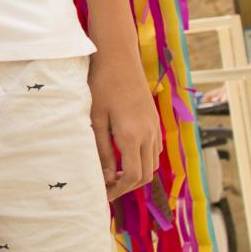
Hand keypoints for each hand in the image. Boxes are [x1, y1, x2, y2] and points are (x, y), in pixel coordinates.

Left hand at [91, 52, 161, 199]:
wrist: (119, 58)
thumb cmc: (101, 85)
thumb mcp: (95, 118)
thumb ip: (102, 149)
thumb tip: (106, 175)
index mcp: (132, 135)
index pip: (133, 176)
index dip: (119, 189)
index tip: (103, 193)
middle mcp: (149, 134)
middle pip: (146, 174)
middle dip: (127, 186)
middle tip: (107, 188)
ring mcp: (155, 127)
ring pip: (153, 163)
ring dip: (136, 174)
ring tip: (113, 175)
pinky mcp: (155, 121)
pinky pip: (154, 150)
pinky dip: (143, 160)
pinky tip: (124, 157)